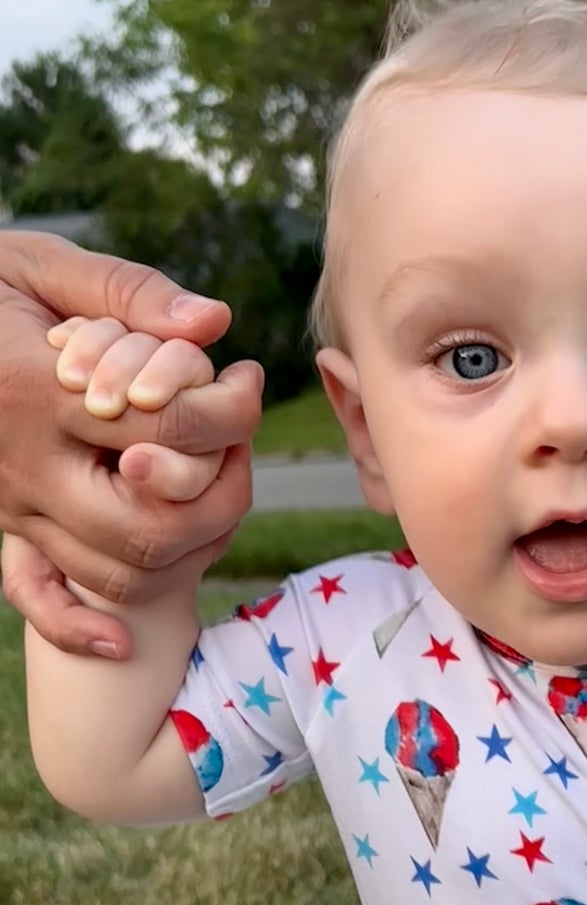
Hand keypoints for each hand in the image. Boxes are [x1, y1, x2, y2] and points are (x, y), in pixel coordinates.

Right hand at [0, 233, 261, 658]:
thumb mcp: (39, 263)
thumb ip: (125, 290)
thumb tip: (212, 324)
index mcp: (32, 390)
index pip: (163, 428)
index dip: (227, 410)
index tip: (244, 379)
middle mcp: (22, 465)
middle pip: (149, 525)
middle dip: (218, 492)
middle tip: (236, 442)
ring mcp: (13, 507)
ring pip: (120, 571)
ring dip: (189, 543)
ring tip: (212, 480)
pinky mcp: (7, 527)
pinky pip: (38, 597)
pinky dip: (79, 628)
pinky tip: (121, 641)